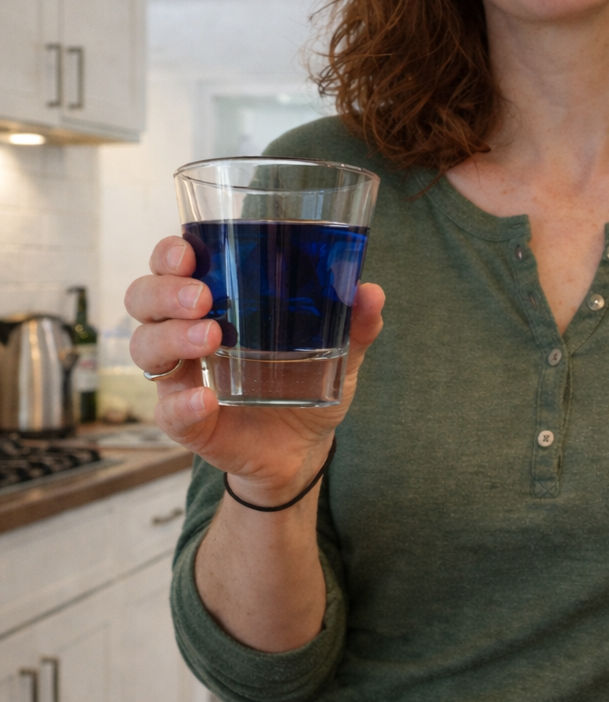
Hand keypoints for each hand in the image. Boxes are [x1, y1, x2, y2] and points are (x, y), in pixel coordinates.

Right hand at [125, 236, 384, 500]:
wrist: (303, 449)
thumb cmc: (306, 384)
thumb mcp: (337, 352)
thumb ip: (354, 324)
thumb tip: (371, 292)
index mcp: (214, 304)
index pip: (171, 267)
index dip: (168, 254)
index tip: (187, 251)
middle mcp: (185, 335)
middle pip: (143, 299)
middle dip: (165, 292)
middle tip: (203, 298)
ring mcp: (181, 379)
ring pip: (145, 349)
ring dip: (172, 337)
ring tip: (212, 338)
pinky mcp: (188, 423)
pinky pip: (168, 412)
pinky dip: (183, 404)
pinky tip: (207, 399)